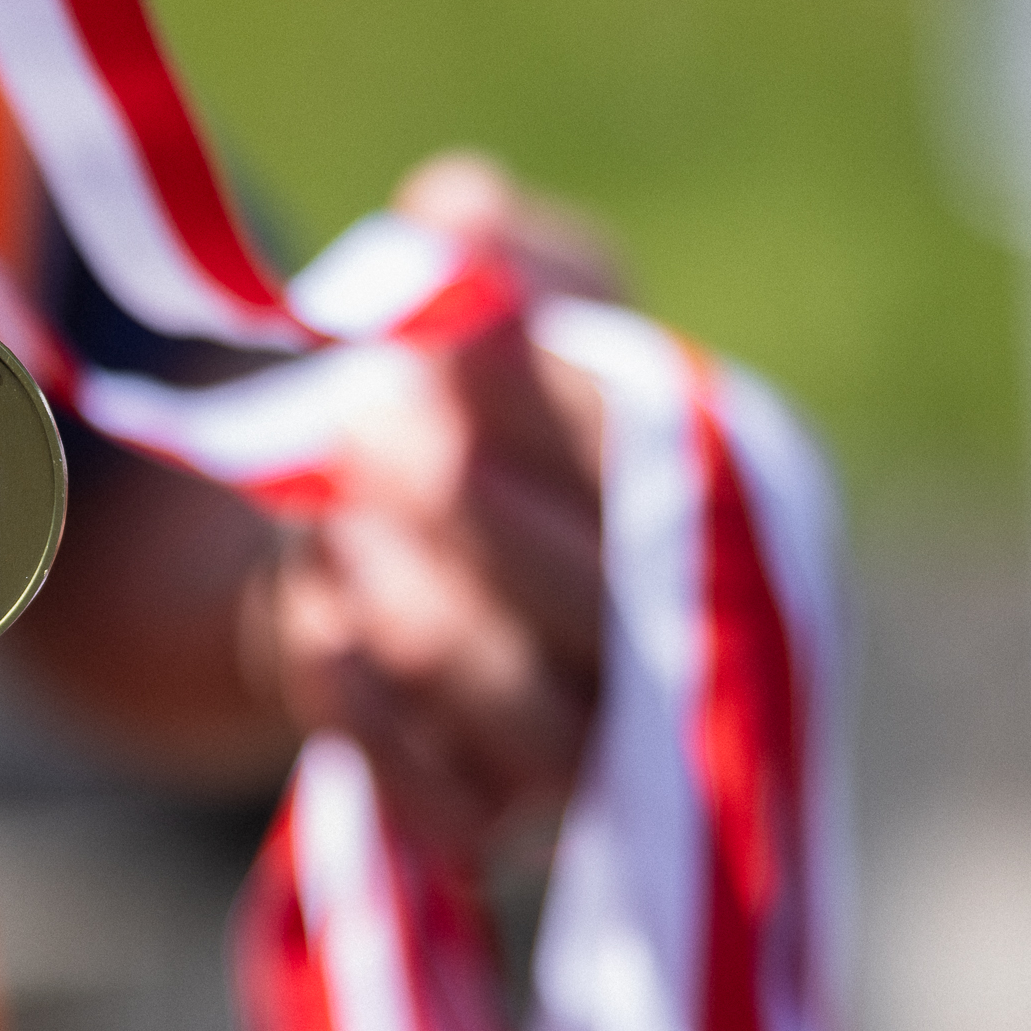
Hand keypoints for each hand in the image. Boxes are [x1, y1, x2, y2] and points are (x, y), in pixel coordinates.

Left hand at [257, 154, 614, 856]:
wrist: (353, 539)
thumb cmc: (460, 407)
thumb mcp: (491, 301)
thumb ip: (494, 246)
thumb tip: (460, 212)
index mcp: (712, 502)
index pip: (659, 461)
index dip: (538, 401)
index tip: (436, 338)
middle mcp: (681, 643)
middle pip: (588, 596)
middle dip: (455, 496)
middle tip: (362, 413)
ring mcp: (589, 745)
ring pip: (517, 712)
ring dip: (402, 602)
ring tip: (338, 518)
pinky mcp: (491, 819)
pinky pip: (440, 808)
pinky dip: (359, 705)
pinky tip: (317, 612)